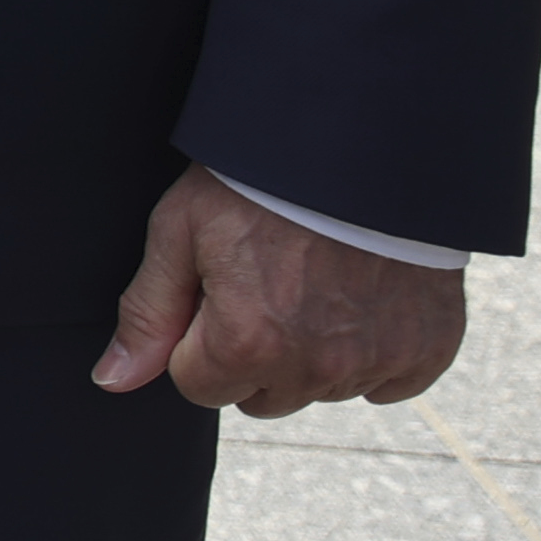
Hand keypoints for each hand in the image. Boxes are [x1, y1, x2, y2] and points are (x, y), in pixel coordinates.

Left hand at [96, 164, 463, 414]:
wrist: (359, 142)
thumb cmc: (256, 182)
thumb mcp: (180, 231)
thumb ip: (148, 314)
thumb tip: (113, 380)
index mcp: (248, 344)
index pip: (198, 386)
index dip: (195, 339)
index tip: (213, 291)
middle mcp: (317, 368)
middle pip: (261, 398)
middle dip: (251, 354)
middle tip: (264, 283)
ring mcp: (378, 362)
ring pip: (321, 390)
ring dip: (310, 353)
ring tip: (313, 281)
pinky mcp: (427, 351)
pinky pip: (388, 383)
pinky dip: (372, 351)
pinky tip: (359, 298)